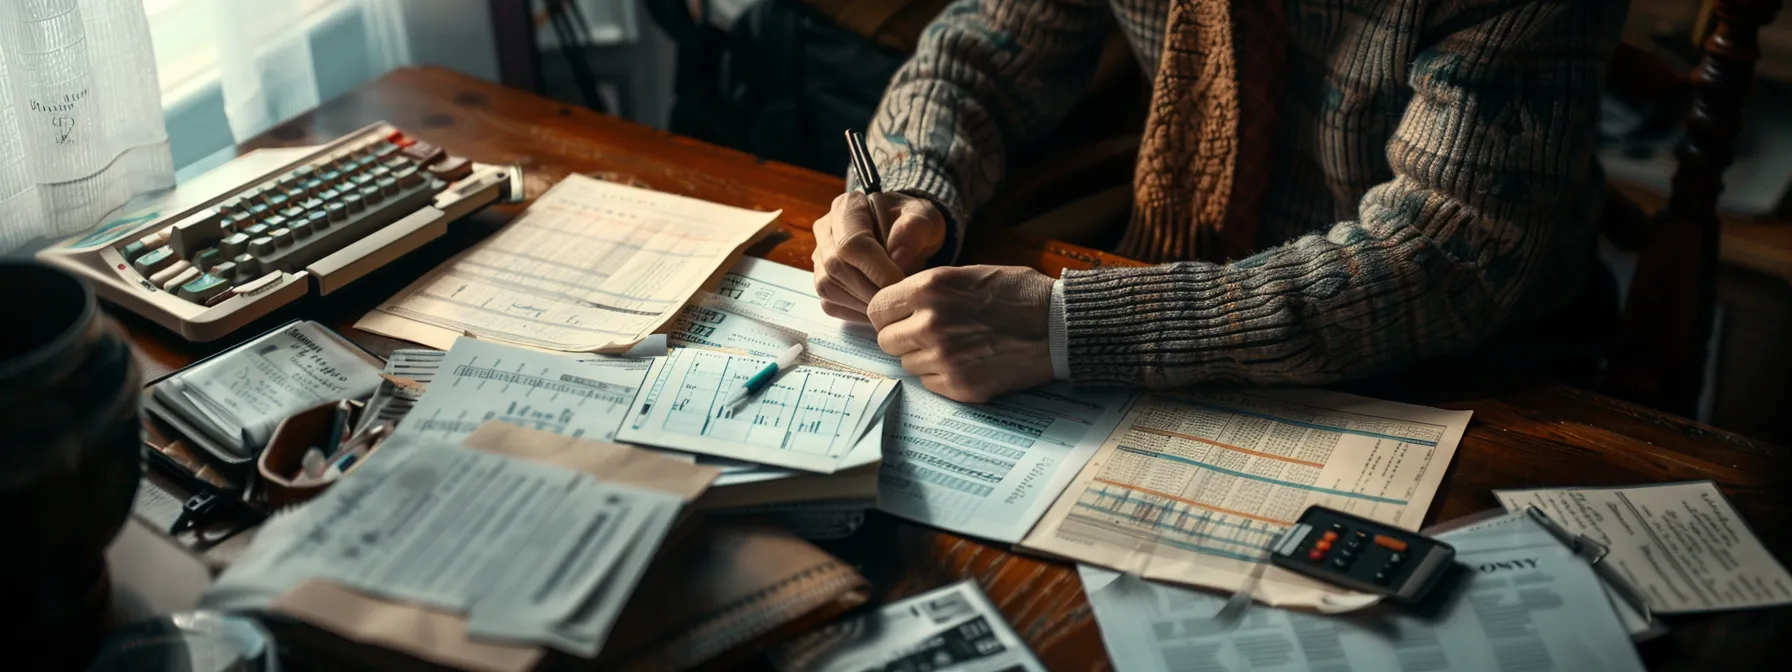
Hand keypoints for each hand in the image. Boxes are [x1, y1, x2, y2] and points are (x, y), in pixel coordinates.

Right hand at [811, 191, 947, 320]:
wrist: (906, 236)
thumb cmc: (912, 224)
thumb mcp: (924, 217)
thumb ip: (914, 229)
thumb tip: (898, 258)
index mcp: (847, 207)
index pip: (851, 242)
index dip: (876, 268)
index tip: (902, 282)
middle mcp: (826, 230)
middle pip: (836, 267)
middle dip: (871, 289)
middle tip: (899, 297)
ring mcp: (820, 257)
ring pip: (829, 287)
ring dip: (863, 302)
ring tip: (891, 301)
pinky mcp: (822, 281)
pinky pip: (830, 303)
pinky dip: (857, 312)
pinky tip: (879, 306)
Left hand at [867, 265, 1055, 402]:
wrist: (1060, 326)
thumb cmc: (1019, 294)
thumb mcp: (969, 274)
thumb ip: (928, 290)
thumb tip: (896, 306)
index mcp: (929, 289)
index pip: (877, 309)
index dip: (889, 313)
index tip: (900, 316)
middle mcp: (930, 324)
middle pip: (886, 340)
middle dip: (903, 337)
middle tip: (930, 333)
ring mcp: (944, 359)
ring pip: (907, 364)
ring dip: (924, 357)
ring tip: (957, 345)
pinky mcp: (960, 386)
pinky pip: (930, 383)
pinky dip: (943, 375)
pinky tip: (969, 361)